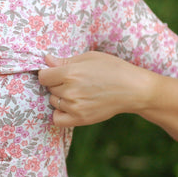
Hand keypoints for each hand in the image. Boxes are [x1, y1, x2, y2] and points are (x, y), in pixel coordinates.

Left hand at [38, 51, 153, 126]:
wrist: (134, 90)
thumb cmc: (113, 69)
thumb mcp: (89, 57)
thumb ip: (65, 61)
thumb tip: (46, 60)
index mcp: (70, 73)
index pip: (43, 76)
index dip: (49, 73)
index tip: (57, 73)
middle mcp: (70, 91)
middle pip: (49, 89)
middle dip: (57, 84)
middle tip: (74, 82)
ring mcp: (74, 106)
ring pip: (53, 102)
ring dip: (60, 98)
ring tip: (78, 92)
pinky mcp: (80, 119)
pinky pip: (57, 119)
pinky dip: (60, 113)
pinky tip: (70, 107)